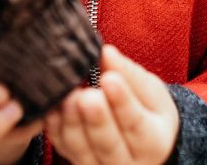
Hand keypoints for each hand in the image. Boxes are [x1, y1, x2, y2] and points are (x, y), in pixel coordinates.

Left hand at [45, 46, 178, 164]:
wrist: (141, 141)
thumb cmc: (147, 110)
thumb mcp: (150, 91)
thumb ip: (129, 74)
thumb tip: (106, 52)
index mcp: (153, 142)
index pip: (136, 123)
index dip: (122, 102)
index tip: (109, 79)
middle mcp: (127, 162)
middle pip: (108, 144)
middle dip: (95, 119)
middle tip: (85, 95)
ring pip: (82, 150)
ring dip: (71, 123)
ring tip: (67, 98)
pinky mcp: (78, 163)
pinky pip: (64, 149)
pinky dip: (56, 129)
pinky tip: (53, 108)